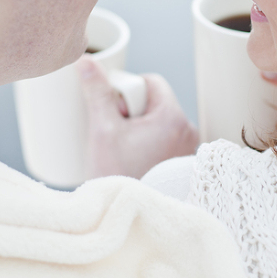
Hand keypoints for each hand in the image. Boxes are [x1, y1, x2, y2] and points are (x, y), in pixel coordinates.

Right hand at [78, 57, 198, 178]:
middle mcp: (189, 129)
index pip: (151, 81)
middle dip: (134, 112)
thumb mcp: (103, 130)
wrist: (128, 215)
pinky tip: (136, 160)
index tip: (116, 112)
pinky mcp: (186, 162)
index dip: (129, 91)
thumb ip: (97, 92)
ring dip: (142, 128)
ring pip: (160, 121)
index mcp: (172, 117)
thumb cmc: (119, 174)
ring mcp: (190, 148)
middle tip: (118, 134)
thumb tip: (86, 61)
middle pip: (156, 102)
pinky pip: (167, 139)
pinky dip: (151, 143)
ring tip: (126, 150)